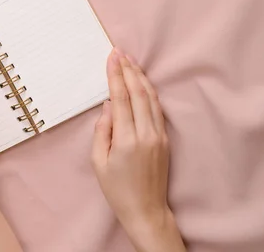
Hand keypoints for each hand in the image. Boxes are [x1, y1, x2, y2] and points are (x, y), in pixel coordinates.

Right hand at [92, 48, 184, 251]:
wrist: (146, 210)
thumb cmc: (117, 189)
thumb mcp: (98, 162)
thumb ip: (101, 131)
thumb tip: (108, 106)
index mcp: (126, 140)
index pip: (121, 98)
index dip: (115, 75)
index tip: (112, 57)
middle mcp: (146, 134)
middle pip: (139, 93)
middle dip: (128, 70)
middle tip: (120, 52)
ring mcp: (159, 136)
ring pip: (151, 98)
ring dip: (141, 77)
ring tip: (130, 61)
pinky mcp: (165, 139)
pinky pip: (157, 109)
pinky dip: (149, 91)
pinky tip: (143, 83)